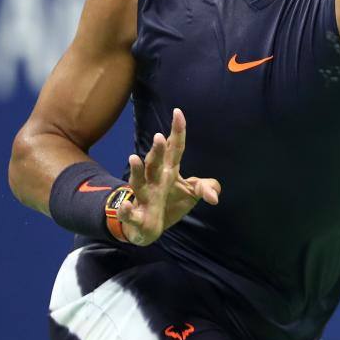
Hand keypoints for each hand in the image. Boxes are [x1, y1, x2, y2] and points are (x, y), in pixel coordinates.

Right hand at [117, 108, 220, 245]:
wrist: (147, 228)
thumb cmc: (170, 203)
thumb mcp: (192, 193)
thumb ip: (205, 188)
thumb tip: (213, 197)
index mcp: (169, 171)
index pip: (174, 148)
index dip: (177, 132)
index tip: (178, 112)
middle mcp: (155, 181)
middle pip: (155, 163)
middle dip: (156, 151)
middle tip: (158, 136)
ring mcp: (144, 197)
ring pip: (138, 182)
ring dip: (136, 171)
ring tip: (134, 158)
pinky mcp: (137, 217)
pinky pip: (130, 213)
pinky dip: (126, 210)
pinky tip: (126, 206)